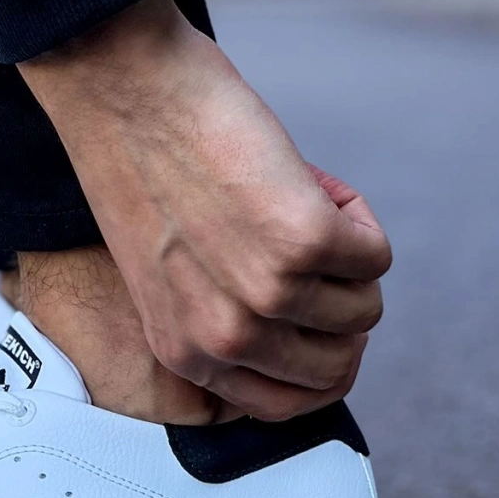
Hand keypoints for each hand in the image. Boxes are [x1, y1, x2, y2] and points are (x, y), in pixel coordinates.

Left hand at [18, 0, 390, 420]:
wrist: (123, 93)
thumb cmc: (140, 165)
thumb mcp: (164, 273)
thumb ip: (218, 313)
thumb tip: (302, 322)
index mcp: (185, 353)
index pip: (286, 404)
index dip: (316, 357)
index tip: (318, 314)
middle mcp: (225, 339)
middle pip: (340, 363)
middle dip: (339, 304)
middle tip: (309, 250)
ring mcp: (267, 294)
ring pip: (365, 307)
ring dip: (346, 253)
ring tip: (294, 204)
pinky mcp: (305, 242)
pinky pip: (375, 253)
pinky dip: (354, 212)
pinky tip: (302, 179)